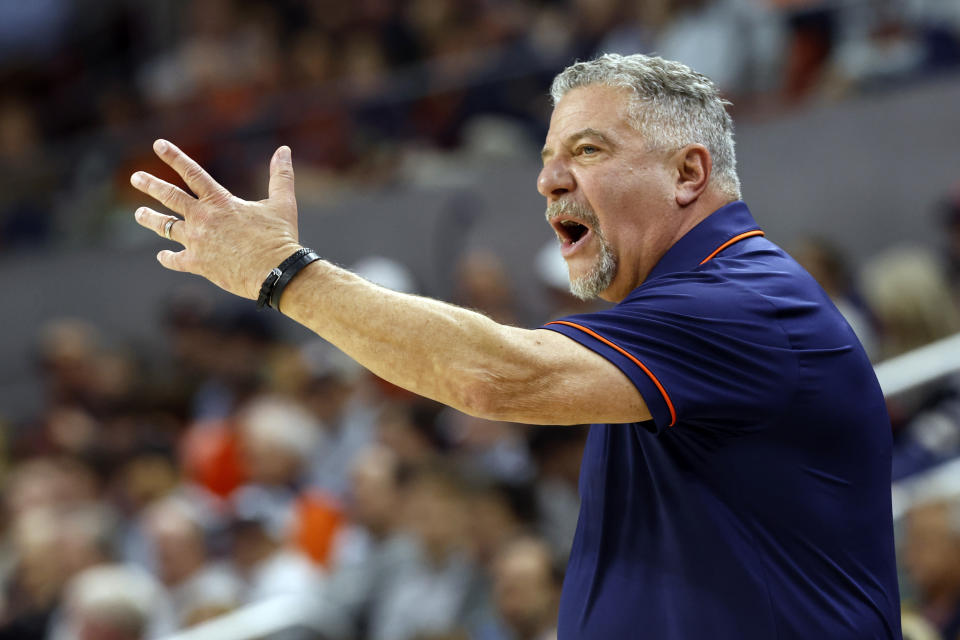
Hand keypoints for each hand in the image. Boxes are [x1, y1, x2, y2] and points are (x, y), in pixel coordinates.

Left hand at [131, 139, 302, 299]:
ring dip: (150, 219)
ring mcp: (197, 241)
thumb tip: (284, 150)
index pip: (192, 173)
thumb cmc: (280, 237)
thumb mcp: (283, 203)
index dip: (174, 157)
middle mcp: (202, 218)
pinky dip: (168, 258)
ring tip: (139, 214)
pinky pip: (175, 260)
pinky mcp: (198, 264)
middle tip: (135, 178)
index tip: (157, 144)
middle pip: (169, 197)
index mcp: (220, 201)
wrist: (275, 272)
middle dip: (150, 185)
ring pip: (165, 227)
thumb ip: (280, 176)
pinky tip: (162, 256)